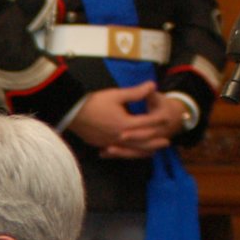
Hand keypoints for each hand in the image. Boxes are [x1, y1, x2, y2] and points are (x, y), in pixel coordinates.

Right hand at [67, 82, 183, 158]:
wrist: (71, 112)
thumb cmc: (94, 102)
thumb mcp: (116, 94)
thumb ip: (136, 92)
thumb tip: (153, 85)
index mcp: (124, 123)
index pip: (146, 123)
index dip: (158, 120)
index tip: (167, 118)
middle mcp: (119, 136)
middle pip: (142, 141)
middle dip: (155, 142)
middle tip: (167, 143)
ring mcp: (109, 143)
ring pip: (131, 150)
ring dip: (143, 151)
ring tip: (152, 152)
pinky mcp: (101, 145)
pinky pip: (118, 152)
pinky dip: (128, 154)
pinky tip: (130, 153)